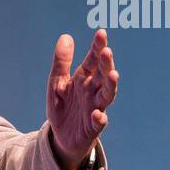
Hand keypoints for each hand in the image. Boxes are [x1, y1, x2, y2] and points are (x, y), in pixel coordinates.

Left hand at [46, 29, 117, 169]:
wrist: (61, 136)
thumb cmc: (62, 106)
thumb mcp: (56, 82)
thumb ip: (61, 62)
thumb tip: (66, 36)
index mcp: (84, 78)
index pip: (93, 59)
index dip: (97, 47)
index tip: (101, 32)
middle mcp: (93, 90)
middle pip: (103, 74)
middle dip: (106, 63)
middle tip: (107, 51)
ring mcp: (95, 107)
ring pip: (107, 95)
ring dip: (111, 86)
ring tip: (113, 75)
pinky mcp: (93, 126)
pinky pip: (99, 122)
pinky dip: (99, 118)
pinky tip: (96, 113)